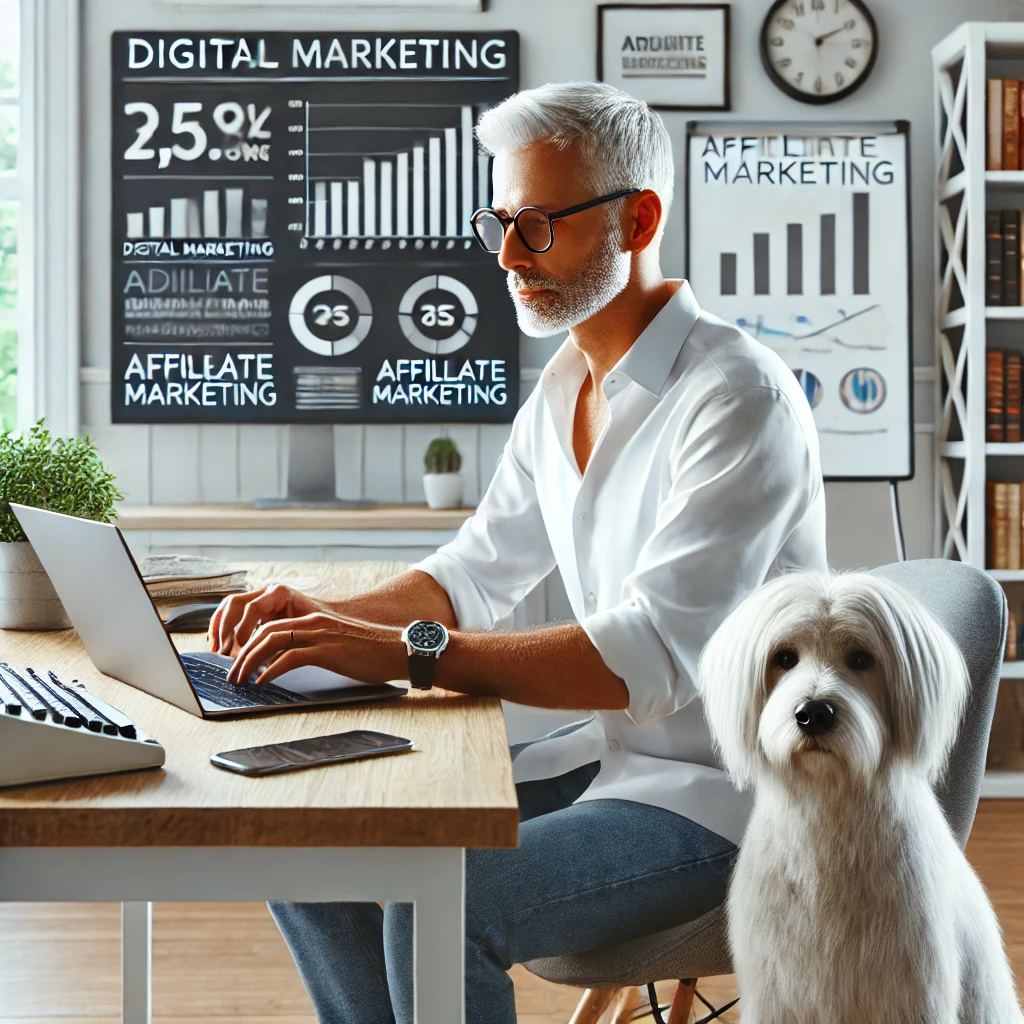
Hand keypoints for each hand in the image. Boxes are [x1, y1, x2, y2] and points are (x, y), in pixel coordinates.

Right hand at [208, 583, 326, 655]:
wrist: (328, 616)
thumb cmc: (320, 624)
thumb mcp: (306, 630)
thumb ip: (285, 642)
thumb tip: (263, 664)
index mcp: (279, 593)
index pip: (253, 608)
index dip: (244, 629)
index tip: (242, 649)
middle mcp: (265, 591)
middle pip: (235, 603)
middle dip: (226, 629)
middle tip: (223, 652)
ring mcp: (257, 596)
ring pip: (228, 606)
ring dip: (219, 628)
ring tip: (215, 650)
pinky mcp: (252, 608)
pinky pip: (230, 613)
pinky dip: (221, 627)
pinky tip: (217, 644)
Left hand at [225, 610, 406, 687]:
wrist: (399, 650)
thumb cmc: (373, 653)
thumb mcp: (339, 645)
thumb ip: (317, 648)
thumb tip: (294, 663)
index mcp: (315, 620)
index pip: (272, 626)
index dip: (251, 643)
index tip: (239, 661)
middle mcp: (313, 622)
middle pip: (265, 632)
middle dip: (242, 653)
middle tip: (230, 673)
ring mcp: (320, 635)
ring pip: (271, 641)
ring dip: (249, 661)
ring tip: (239, 679)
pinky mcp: (327, 650)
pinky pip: (289, 658)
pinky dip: (271, 670)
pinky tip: (262, 682)